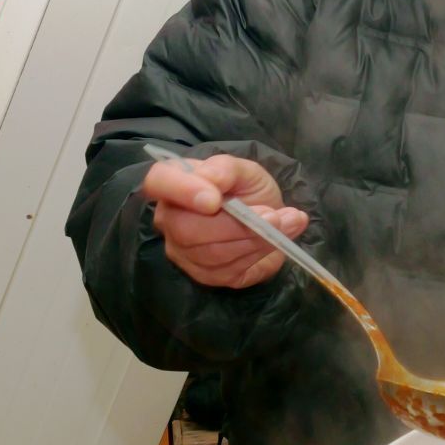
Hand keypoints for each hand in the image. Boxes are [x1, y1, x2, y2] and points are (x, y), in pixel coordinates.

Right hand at [141, 152, 309, 288]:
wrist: (266, 217)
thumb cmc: (247, 188)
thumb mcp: (245, 170)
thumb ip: (227, 170)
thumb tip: (213, 180)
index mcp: (172, 182)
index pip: (158, 182)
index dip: (183, 191)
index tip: (215, 200)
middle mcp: (169, 219)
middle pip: (188, 229)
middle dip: (236, 225)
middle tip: (274, 215)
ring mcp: (182, 251)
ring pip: (213, 254)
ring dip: (255, 240)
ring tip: (286, 223)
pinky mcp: (204, 275)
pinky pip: (229, 271)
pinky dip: (259, 255)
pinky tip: (276, 241)